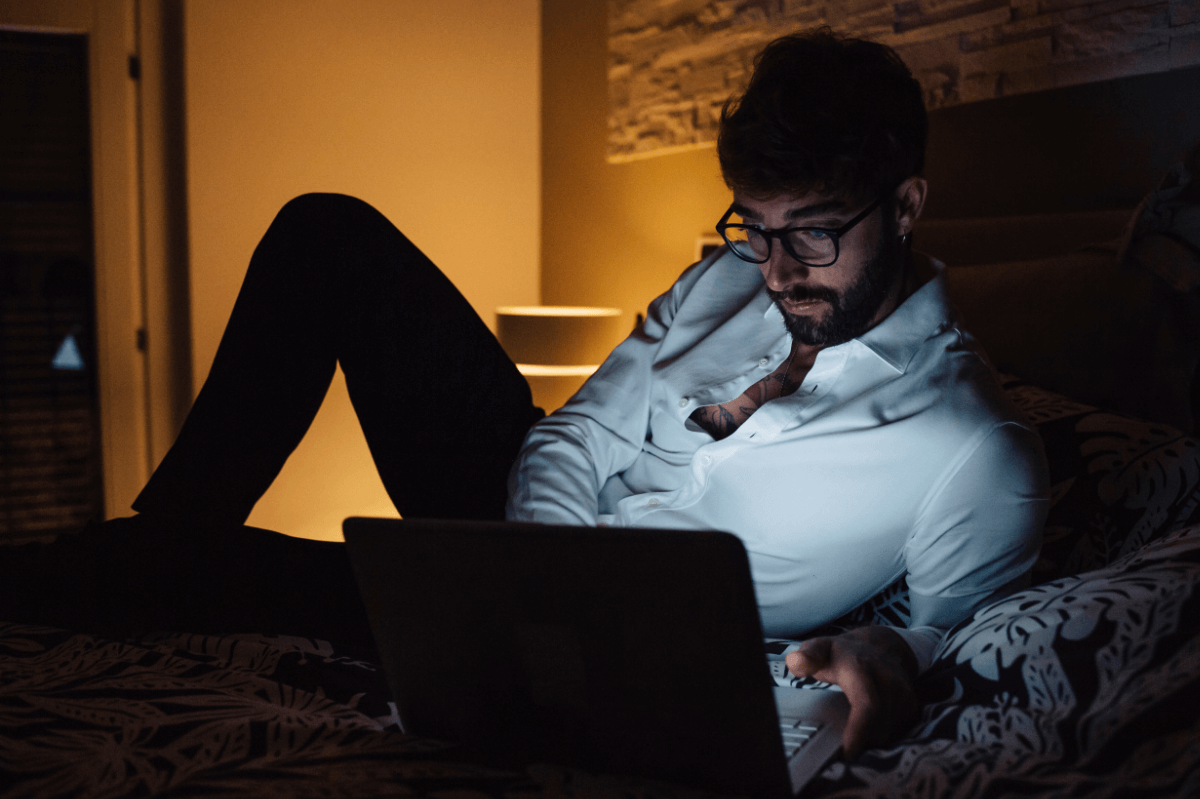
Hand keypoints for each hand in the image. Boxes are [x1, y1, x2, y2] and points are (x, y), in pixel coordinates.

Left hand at [785, 625, 919, 760]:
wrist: (884, 645)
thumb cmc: (845, 652)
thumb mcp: (821, 647)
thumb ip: (807, 655)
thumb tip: (795, 663)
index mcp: (862, 670)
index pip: (867, 707)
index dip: (858, 733)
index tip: (846, 754)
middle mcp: (888, 682)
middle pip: (878, 729)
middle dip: (859, 744)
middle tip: (839, 751)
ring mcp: (904, 694)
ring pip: (887, 734)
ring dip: (869, 741)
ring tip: (852, 735)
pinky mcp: (912, 705)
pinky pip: (897, 732)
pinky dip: (881, 736)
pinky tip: (868, 728)